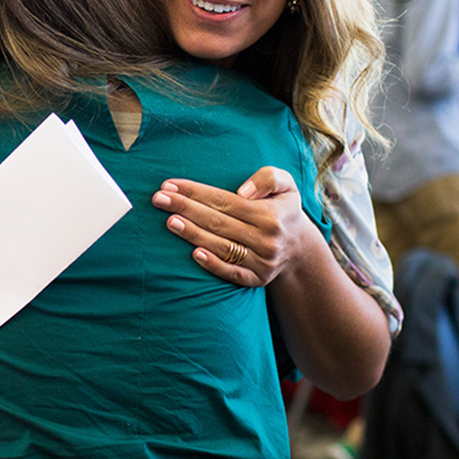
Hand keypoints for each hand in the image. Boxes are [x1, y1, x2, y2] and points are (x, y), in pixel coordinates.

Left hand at [151, 166, 324, 287]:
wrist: (300, 248)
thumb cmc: (284, 209)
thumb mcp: (287, 184)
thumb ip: (268, 178)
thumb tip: (242, 191)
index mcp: (270, 214)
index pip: (225, 200)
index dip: (196, 192)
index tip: (170, 185)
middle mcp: (266, 239)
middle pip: (218, 222)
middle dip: (185, 208)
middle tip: (158, 199)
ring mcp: (262, 262)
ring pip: (221, 247)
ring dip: (192, 234)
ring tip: (169, 221)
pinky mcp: (257, 279)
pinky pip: (232, 273)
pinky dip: (213, 264)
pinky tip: (193, 253)